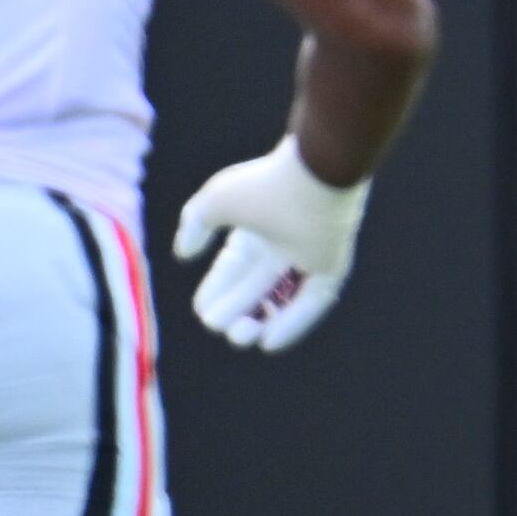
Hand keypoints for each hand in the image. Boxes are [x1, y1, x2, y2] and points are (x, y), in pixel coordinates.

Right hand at [174, 136, 370, 351]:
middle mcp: (282, 244)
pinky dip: (292, 323)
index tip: (203, 308)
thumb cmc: (264, 185)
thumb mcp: (216, 201)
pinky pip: (311, 303)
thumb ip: (195, 224)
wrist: (314, 173)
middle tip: (217, 324)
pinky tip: (269, 342)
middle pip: (256, 289)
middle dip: (235, 310)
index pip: (232, 270)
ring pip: (283, 300)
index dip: (216, 291)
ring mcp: (309, 257)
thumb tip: (184, 253)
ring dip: (261, 321)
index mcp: (256, 228)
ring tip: (241, 333)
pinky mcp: (332, 268)